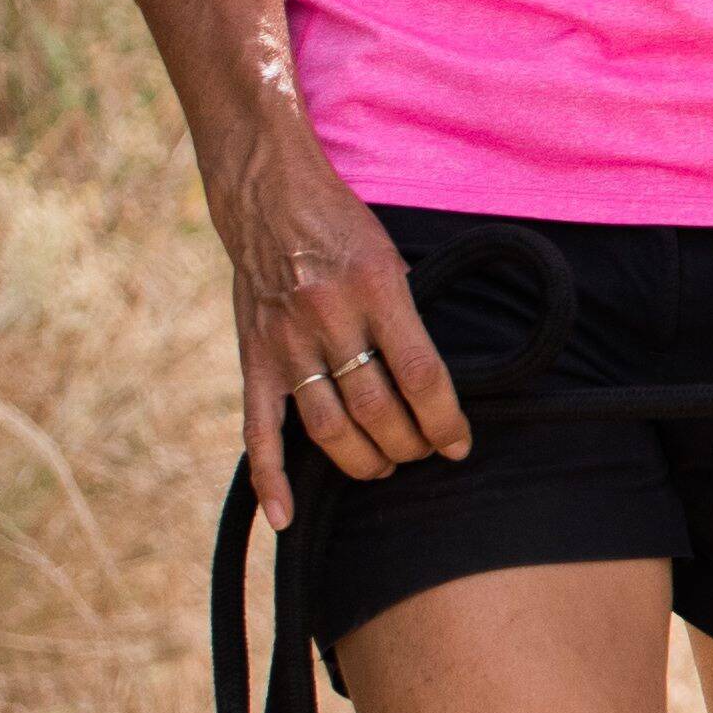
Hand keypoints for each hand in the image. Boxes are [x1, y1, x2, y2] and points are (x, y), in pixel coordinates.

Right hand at [230, 159, 466, 518]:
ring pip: (327, 427)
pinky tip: (287, 517)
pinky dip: (271, 479)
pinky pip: (259, 429)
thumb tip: (434, 382)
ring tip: (382, 466)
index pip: (421, 375)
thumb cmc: (343, 225)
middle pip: (376, 409)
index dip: (445, 420)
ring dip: (361, 460)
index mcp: (377, 288)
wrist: (268, 195)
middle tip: (421, 453)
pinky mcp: (252, 357)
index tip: (459, 444)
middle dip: (408, 445)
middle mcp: (330, 318)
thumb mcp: (391, 254)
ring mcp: (286, 342)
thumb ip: (407, 313)